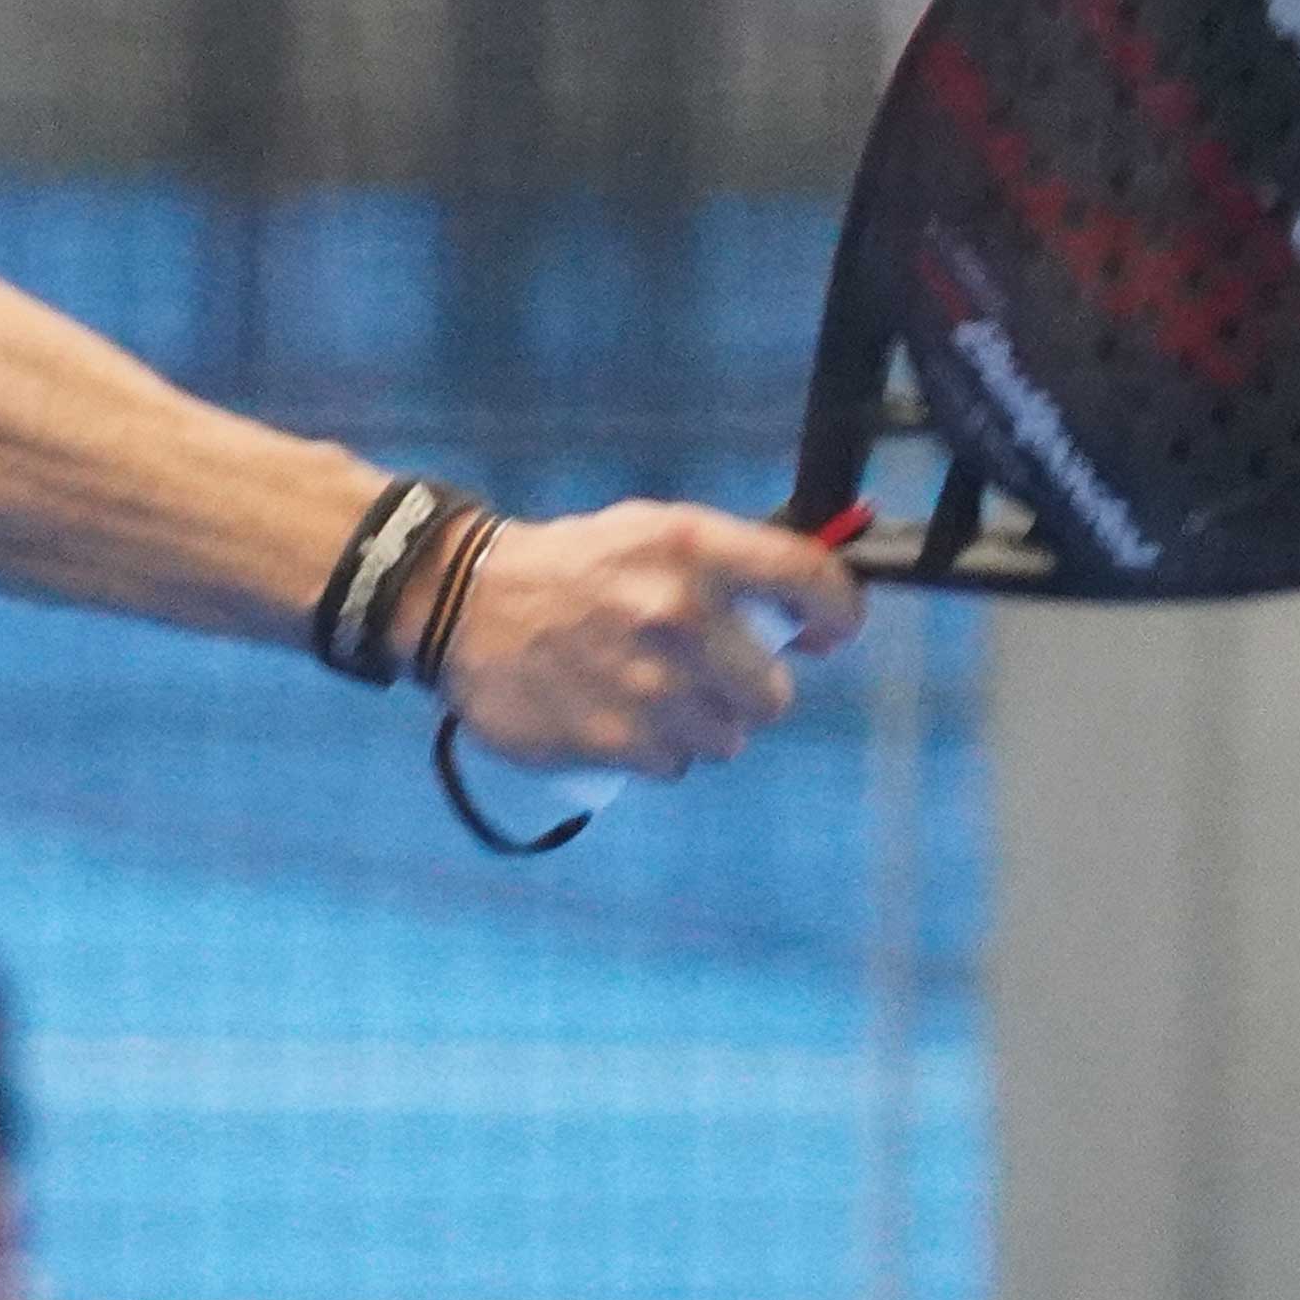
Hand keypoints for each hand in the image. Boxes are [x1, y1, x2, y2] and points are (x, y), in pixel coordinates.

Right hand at [430, 501, 863, 777]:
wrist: (463, 603)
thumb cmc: (571, 567)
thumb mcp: (650, 534)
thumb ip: (728, 567)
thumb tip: (809, 621)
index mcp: (693, 550)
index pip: (811, 583)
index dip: (837, 613)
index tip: (829, 632)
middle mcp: (679, 616)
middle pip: (773, 695)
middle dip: (746, 690)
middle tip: (706, 674)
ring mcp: (649, 686)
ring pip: (726, 740)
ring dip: (700, 725)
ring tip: (652, 695)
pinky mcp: (615, 741)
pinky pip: (674, 765)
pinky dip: (655, 749)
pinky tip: (620, 717)